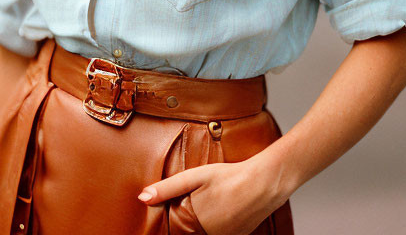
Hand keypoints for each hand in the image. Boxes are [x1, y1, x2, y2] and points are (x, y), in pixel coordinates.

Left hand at [138, 157, 285, 234]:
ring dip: (200, 226)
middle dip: (185, 225)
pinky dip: (216, 226)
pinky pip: (220, 233)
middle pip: (190, 233)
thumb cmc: (228, 177)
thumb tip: (142, 198)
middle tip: (201, 202)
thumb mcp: (195, 177)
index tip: (165, 224)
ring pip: (204, 233)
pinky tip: (222, 210)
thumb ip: (168, 189)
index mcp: (195, 226)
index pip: (175, 233)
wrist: (263, 183)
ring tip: (212, 204)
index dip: (171, 228)